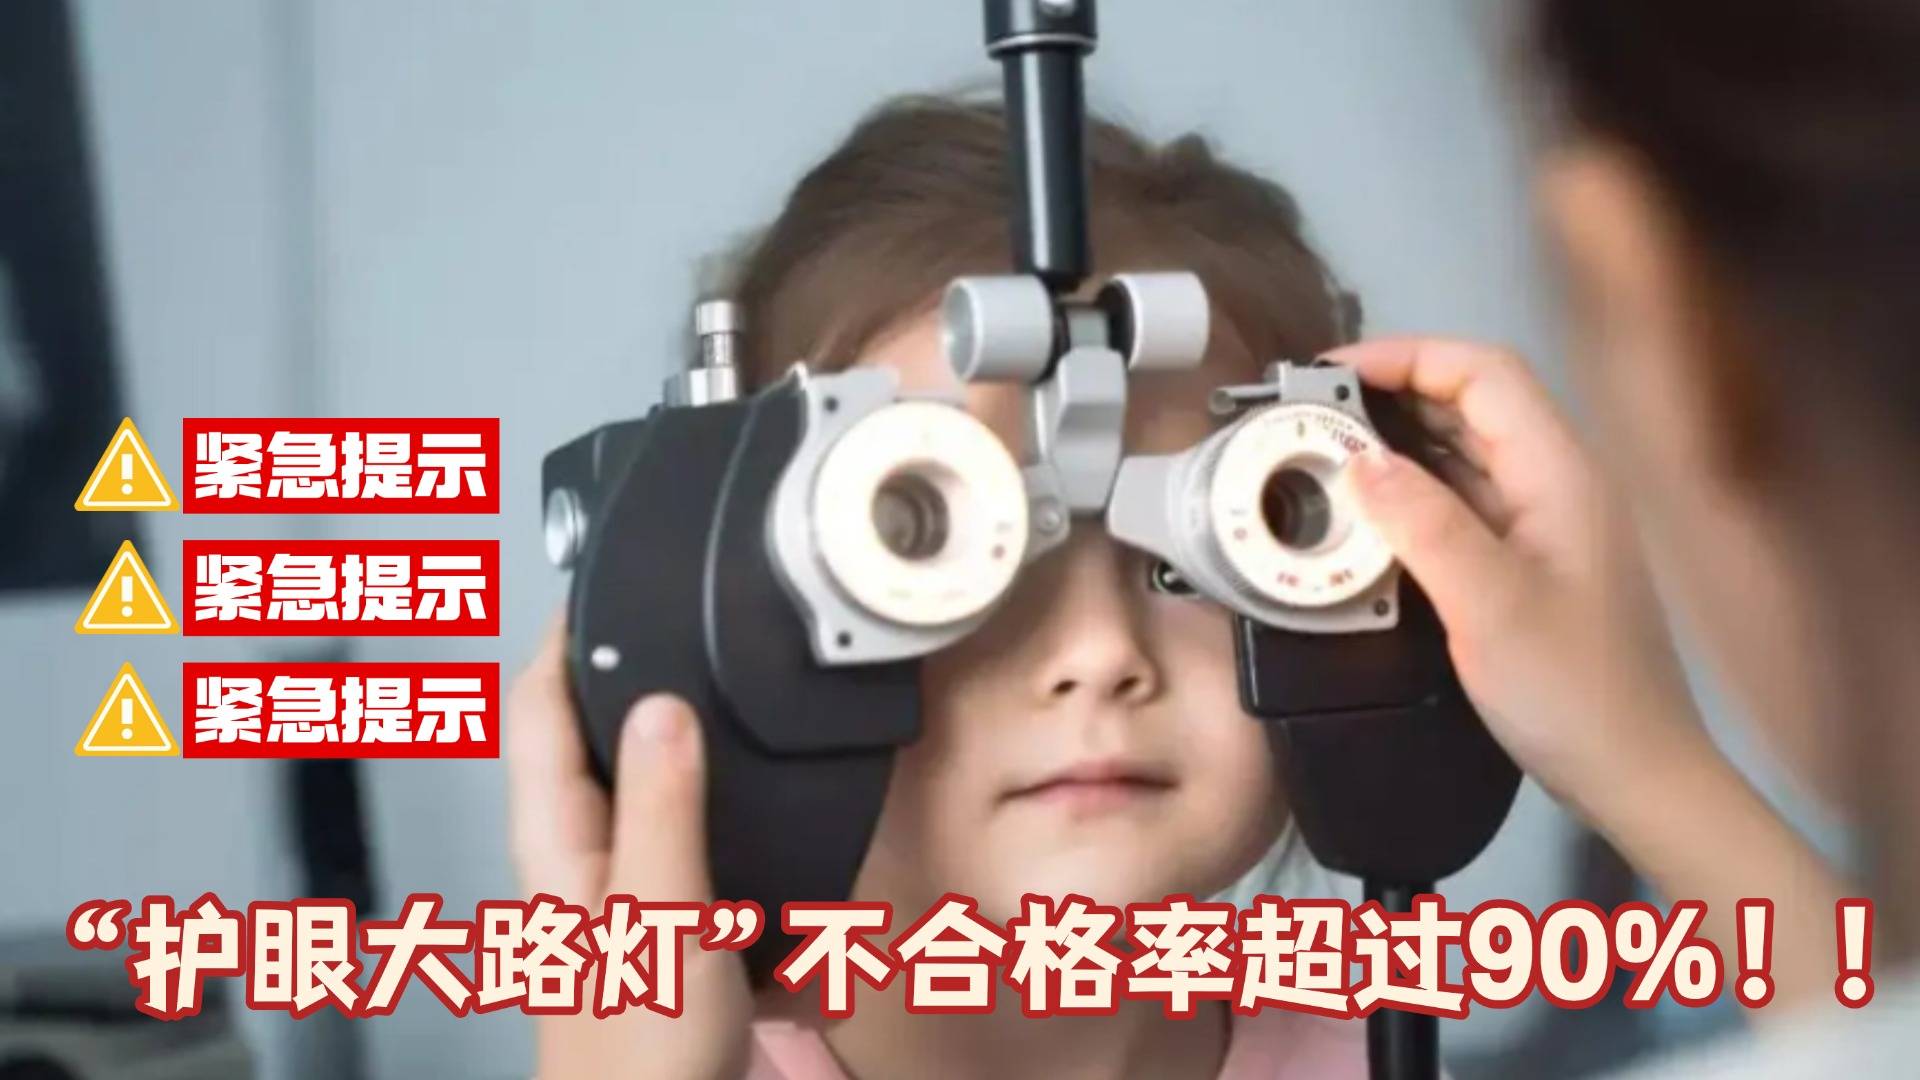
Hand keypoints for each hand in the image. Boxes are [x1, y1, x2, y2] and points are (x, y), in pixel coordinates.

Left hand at [506, 614, 751, 1078]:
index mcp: (556, 845)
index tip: (600, 583)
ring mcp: (614, 898)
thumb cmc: (637, 1058)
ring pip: (639, 791)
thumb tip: (661, 704)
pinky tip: (746, 817)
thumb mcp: (658, 914)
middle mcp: (575, 862)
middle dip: (624, 679)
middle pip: (585, 741)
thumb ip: (661, 808)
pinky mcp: (657, 931)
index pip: (537, 710)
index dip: (563, 639)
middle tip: (670, 623)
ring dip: (674, 749)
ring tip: (720, 702)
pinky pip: (686, 849)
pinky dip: (716, 821)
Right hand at [1328, 337, 1700, 807]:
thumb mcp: (1488, 606)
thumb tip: (1357, 461)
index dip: (1406, 356)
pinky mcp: (1529, 563)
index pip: (1483, 372)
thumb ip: (1422, 524)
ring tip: (1324, 456)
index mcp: (1559, 473)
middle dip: (1391, 394)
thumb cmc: (1574, 690)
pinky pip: (1463, 503)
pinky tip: (1366, 517)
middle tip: (1312, 417)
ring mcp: (1546, 524)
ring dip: (1397, 445)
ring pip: (1464, 453)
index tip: (1329, 376)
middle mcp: (1556, 484)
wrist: (1637, 775)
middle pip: (1472, 403)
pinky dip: (1411, 495)